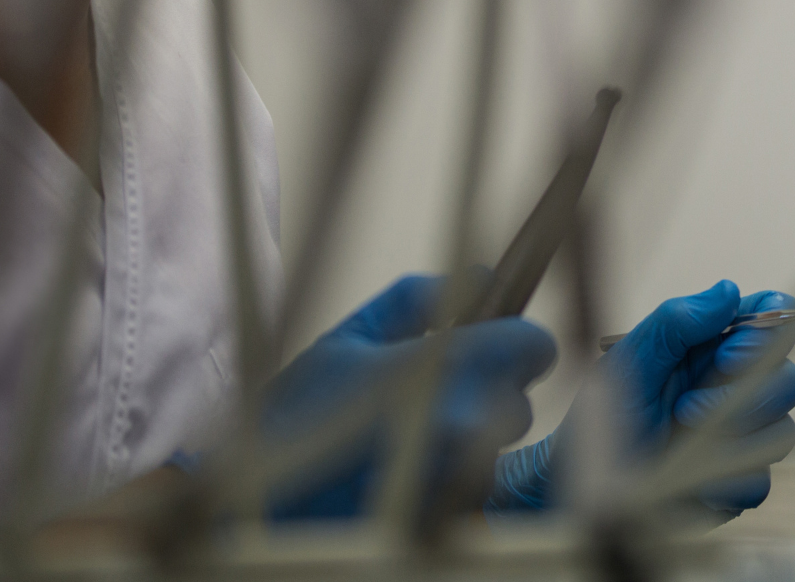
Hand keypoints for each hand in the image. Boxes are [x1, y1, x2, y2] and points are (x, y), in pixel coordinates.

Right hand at [260, 273, 556, 519]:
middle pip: (519, 401)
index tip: (490, 346)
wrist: (257, 517)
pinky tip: (402, 474)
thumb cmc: (293, 423)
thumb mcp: (345, 340)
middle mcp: (468, 422)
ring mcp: (463, 476)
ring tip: (403, 440)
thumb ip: (416, 299)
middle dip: (486, 394)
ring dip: (467, 440)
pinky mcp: (452, 517)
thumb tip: (480, 276)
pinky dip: (451, 479)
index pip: (537, 346)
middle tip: (429, 396)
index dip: (515, 344)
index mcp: (447, 366)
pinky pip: (474, 487)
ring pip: (496, 447)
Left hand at [488, 282, 794, 519]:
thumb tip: (728, 291)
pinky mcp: (738, 483)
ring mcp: (744, 437)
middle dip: (744, 394)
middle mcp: (741, 387)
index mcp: (720, 345)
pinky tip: (688, 476)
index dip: (770, 330)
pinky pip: (760, 481)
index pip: (778, 317)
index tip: (727, 352)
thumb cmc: (605, 413)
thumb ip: (676, 321)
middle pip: (790, 379)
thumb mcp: (631, 359)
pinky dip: (723, 479)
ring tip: (677, 436)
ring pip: (782, 432)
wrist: (579, 482)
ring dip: (730, 438)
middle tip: (688, 406)